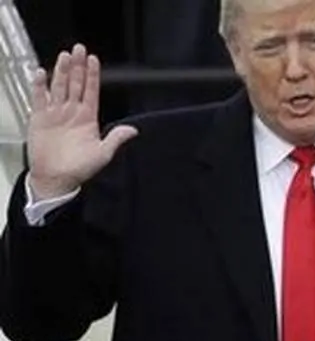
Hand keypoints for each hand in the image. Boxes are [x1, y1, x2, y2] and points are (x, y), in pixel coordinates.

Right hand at [28, 44, 137, 199]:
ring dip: (62, 71)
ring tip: (64, 56)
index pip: (91, 91)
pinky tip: (41, 73)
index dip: (93, 75)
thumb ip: (116, 139)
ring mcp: (56, 113)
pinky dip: (40, 85)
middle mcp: (72, 112)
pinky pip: (39, 97)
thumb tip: (134, 130)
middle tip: (78, 49)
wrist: (56, 178)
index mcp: (88, 118)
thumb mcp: (103, 153)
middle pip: (75, 83)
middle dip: (78, 66)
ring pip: (59, 86)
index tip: (93, 60)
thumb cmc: (79, 168)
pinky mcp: (40, 117)